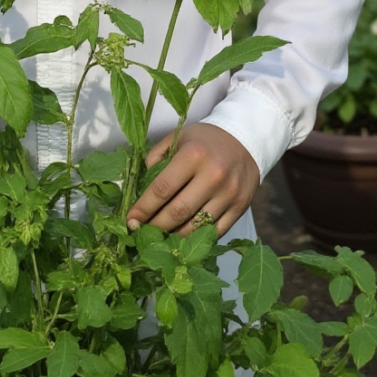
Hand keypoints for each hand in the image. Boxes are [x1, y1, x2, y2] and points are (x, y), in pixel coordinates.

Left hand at [126, 123, 259, 238]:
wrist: (245, 139)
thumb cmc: (205, 140)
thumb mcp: (178, 137)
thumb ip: (157, 157)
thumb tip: (141, 185)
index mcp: (193, 155)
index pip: (162, 189)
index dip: (143, 208)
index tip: (130, 221)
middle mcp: (212, 176)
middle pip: (177, 212)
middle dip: (155, 226)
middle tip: (142, 233)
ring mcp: (228, 194)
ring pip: (195, 227)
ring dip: (174, 236)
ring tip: (160, 237)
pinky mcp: (240, 207)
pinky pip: (214, 232)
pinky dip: (197, 238)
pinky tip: (183, 237)